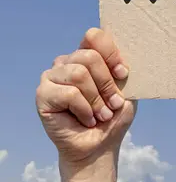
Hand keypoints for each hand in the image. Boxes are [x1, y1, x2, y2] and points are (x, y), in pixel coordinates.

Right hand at [35, 28, 135, 171]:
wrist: (100, 145)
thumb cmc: (113, 116)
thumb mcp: (126, 89)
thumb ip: (121, 69)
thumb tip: (122, 55)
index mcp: (87, 56)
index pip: (94, 37)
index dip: (111, 54)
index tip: (123, 74)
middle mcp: (68, 62)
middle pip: (88, 56)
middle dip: (107, 83)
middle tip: (113, 104)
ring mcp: (52, 77)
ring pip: (79, 74)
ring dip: (96, 99)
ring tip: (101, 115)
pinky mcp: (42, 94)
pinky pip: (69, 94)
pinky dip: (84, 110)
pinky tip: (86, 120)